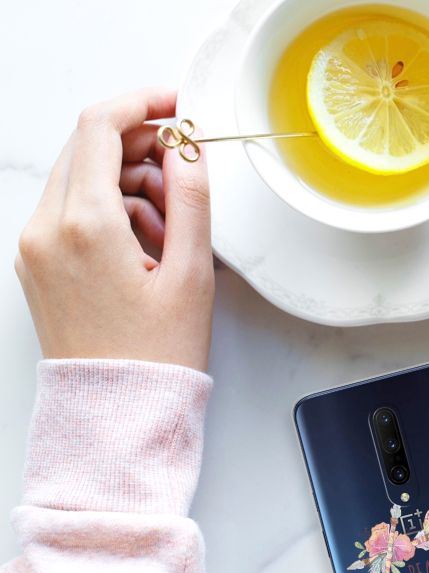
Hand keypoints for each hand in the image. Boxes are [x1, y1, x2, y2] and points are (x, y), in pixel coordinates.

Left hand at [15, 88, 213, 371]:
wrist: (117, 412)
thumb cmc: (156, 354)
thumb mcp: (192, 272)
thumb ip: (192, 198)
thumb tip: (188, 147)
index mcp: (85, 225)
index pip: (101, 127)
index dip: (143, 103)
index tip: (176, 105)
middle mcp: (47, 229)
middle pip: (88, 147)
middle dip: (141, 147)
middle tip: (185, 173)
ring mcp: (35, 246)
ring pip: (81, 178)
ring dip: (129, 182)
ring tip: (173, 228)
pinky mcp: (37, 263)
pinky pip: (72, 210)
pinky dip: (110, 209)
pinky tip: (147, 244)